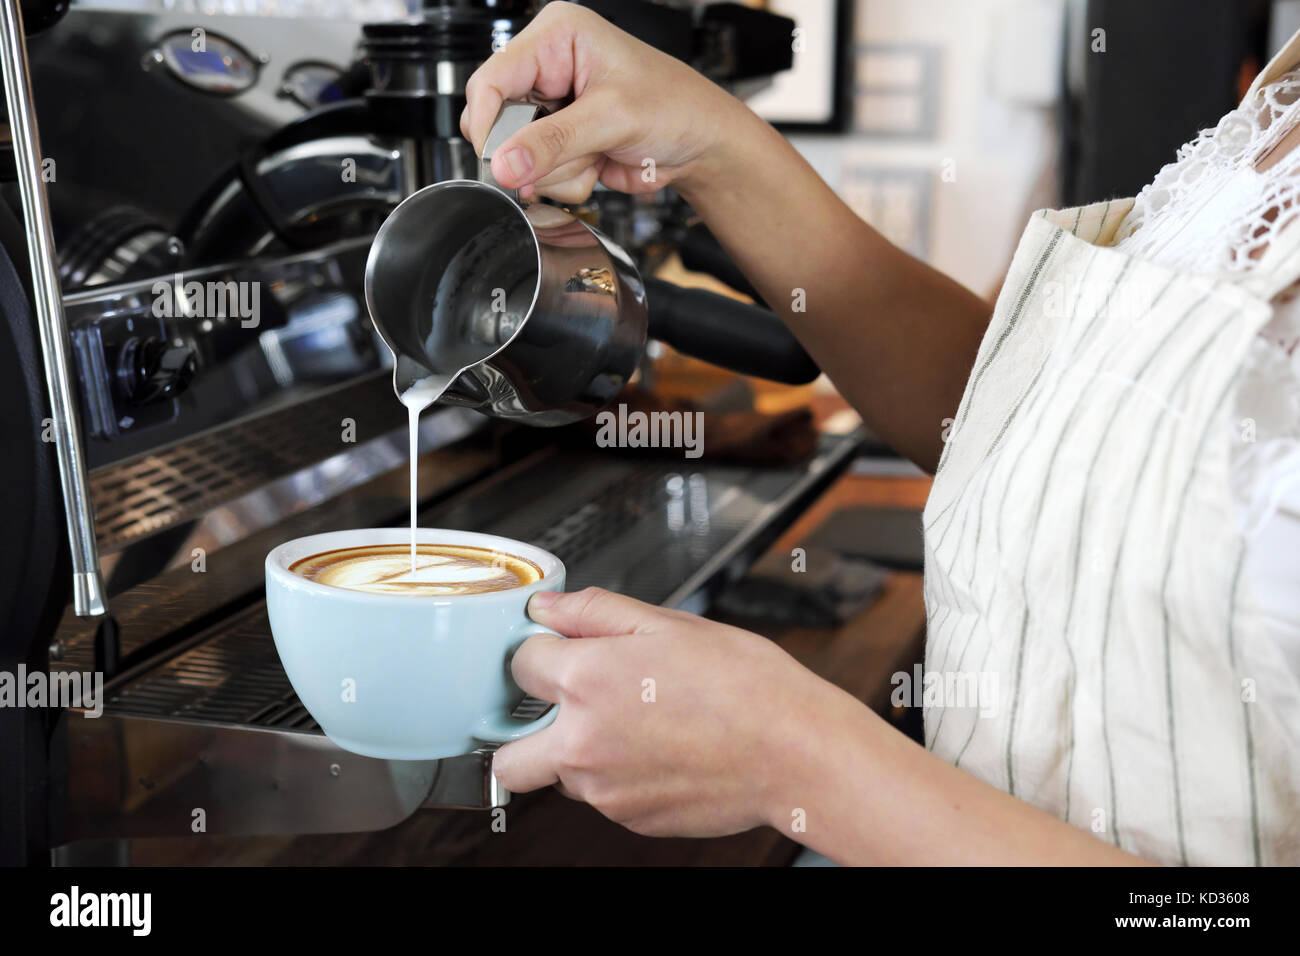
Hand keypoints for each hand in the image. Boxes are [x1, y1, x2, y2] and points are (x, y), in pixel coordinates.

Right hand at [460, 1, 750, 202]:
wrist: (702, 145)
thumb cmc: (675, 107)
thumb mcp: (612, 118)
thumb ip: (553, 142)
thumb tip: (503, 163)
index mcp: (556, 36)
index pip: (490, 78)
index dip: (488, 123)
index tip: (497, 159)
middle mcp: (548, 68)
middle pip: (498, 122)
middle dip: (533, 152)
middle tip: (569, 156)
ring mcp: (553, 109)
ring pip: (517, 156)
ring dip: (557, 170)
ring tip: (597, 154)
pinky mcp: (560, 143)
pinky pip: (539, 175)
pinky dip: (566, 181)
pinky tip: (597, 165)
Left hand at [492, 586, 844, 837]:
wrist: (795, 753)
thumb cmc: (745, 685)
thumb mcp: (669, 624)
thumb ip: (596, 612)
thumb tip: (548, 609)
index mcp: (586, 681)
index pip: (519, 665)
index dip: (542, 651)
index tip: (563, 651)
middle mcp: (582, 743)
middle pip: (507, 754)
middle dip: (523, 731)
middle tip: (564, 709)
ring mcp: (604, 790)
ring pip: (559, 776)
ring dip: (577, 752)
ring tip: (637, 724)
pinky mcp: (630, 818)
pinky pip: (602, 797)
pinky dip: (618, 776)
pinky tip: (661, 750)